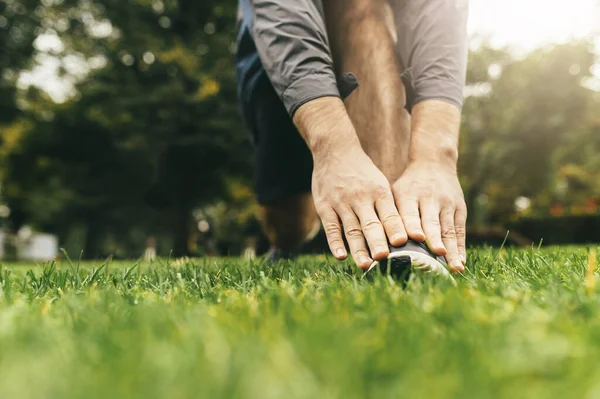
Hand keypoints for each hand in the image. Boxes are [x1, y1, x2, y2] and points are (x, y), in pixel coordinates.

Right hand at [293, 97, 406, 268]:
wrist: (335, 150)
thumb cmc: (363, 173)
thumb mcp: (380, 184)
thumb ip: (388, 208)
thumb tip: (404, 235)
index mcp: (379, 192)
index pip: (389, 214)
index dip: (395, 229)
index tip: (404, 243)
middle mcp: (361, 198)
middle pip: (371, 224)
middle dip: (377, 242)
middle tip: (384, 258)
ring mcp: (341, 203)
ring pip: (351, 229)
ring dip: (358, 249)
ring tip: (365, 266)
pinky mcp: (324, 206)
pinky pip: (331, 227)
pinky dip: (335, 242)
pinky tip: (341, 256)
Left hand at [392, 162, 466, 271]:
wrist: (435, 163)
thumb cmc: (408, 185)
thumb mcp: (396, 192)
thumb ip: (391, 214)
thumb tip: (378, 243)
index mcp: (409, 195)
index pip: (410, 212)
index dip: (412, 225)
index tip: (414, 239)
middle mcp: (430, 199)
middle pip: (432, 222)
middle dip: (434, 238)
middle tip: (438, 254)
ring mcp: (447, 204)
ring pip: (448, 229)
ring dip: (451, 249)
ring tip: (454, 268)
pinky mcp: (460, 209)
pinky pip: (460, 231)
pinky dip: (460, 247)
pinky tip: (460, 262)